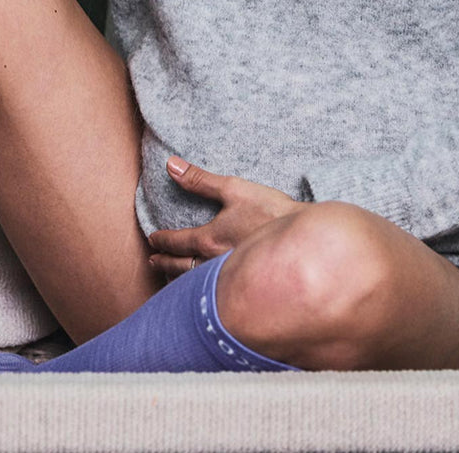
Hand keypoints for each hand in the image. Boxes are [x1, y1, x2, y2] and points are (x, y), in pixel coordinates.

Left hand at [147, 156, 303, 278]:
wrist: (306, 241)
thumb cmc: (270, 211)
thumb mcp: (233, 188)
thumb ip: (199, 179)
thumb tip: (171, 165)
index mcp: (209, 239)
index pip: (177, 242)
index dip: (162, 240)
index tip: (153, 239)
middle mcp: (215, 264)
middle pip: (181, 268)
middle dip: (165, 264)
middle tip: (153, 262)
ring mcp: (231, 279)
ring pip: (197, 285)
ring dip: (180, 281)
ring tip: (171, 280)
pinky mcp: (246, 286)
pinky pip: (216, 293)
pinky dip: (202, 292)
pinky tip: (205, 292)